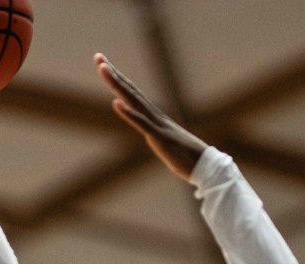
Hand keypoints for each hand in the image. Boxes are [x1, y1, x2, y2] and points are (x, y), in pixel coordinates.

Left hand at [95, 53, 206, 181]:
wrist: (205, 166)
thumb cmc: (185, 156)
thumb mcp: (164, 142)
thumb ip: (156, 133)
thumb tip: (149, 128)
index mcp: (154, 117)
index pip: (132, 94)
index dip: (117, 79)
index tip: (103, 64)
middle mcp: (154, 115)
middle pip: (130, 90)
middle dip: (113, 74)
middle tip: (98, 57)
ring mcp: (157, 125)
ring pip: (133, 100)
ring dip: (117, 84)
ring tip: (103, 68)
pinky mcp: (159, 137)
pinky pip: (142, 124)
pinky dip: (128, 113)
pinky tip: (115, 102)